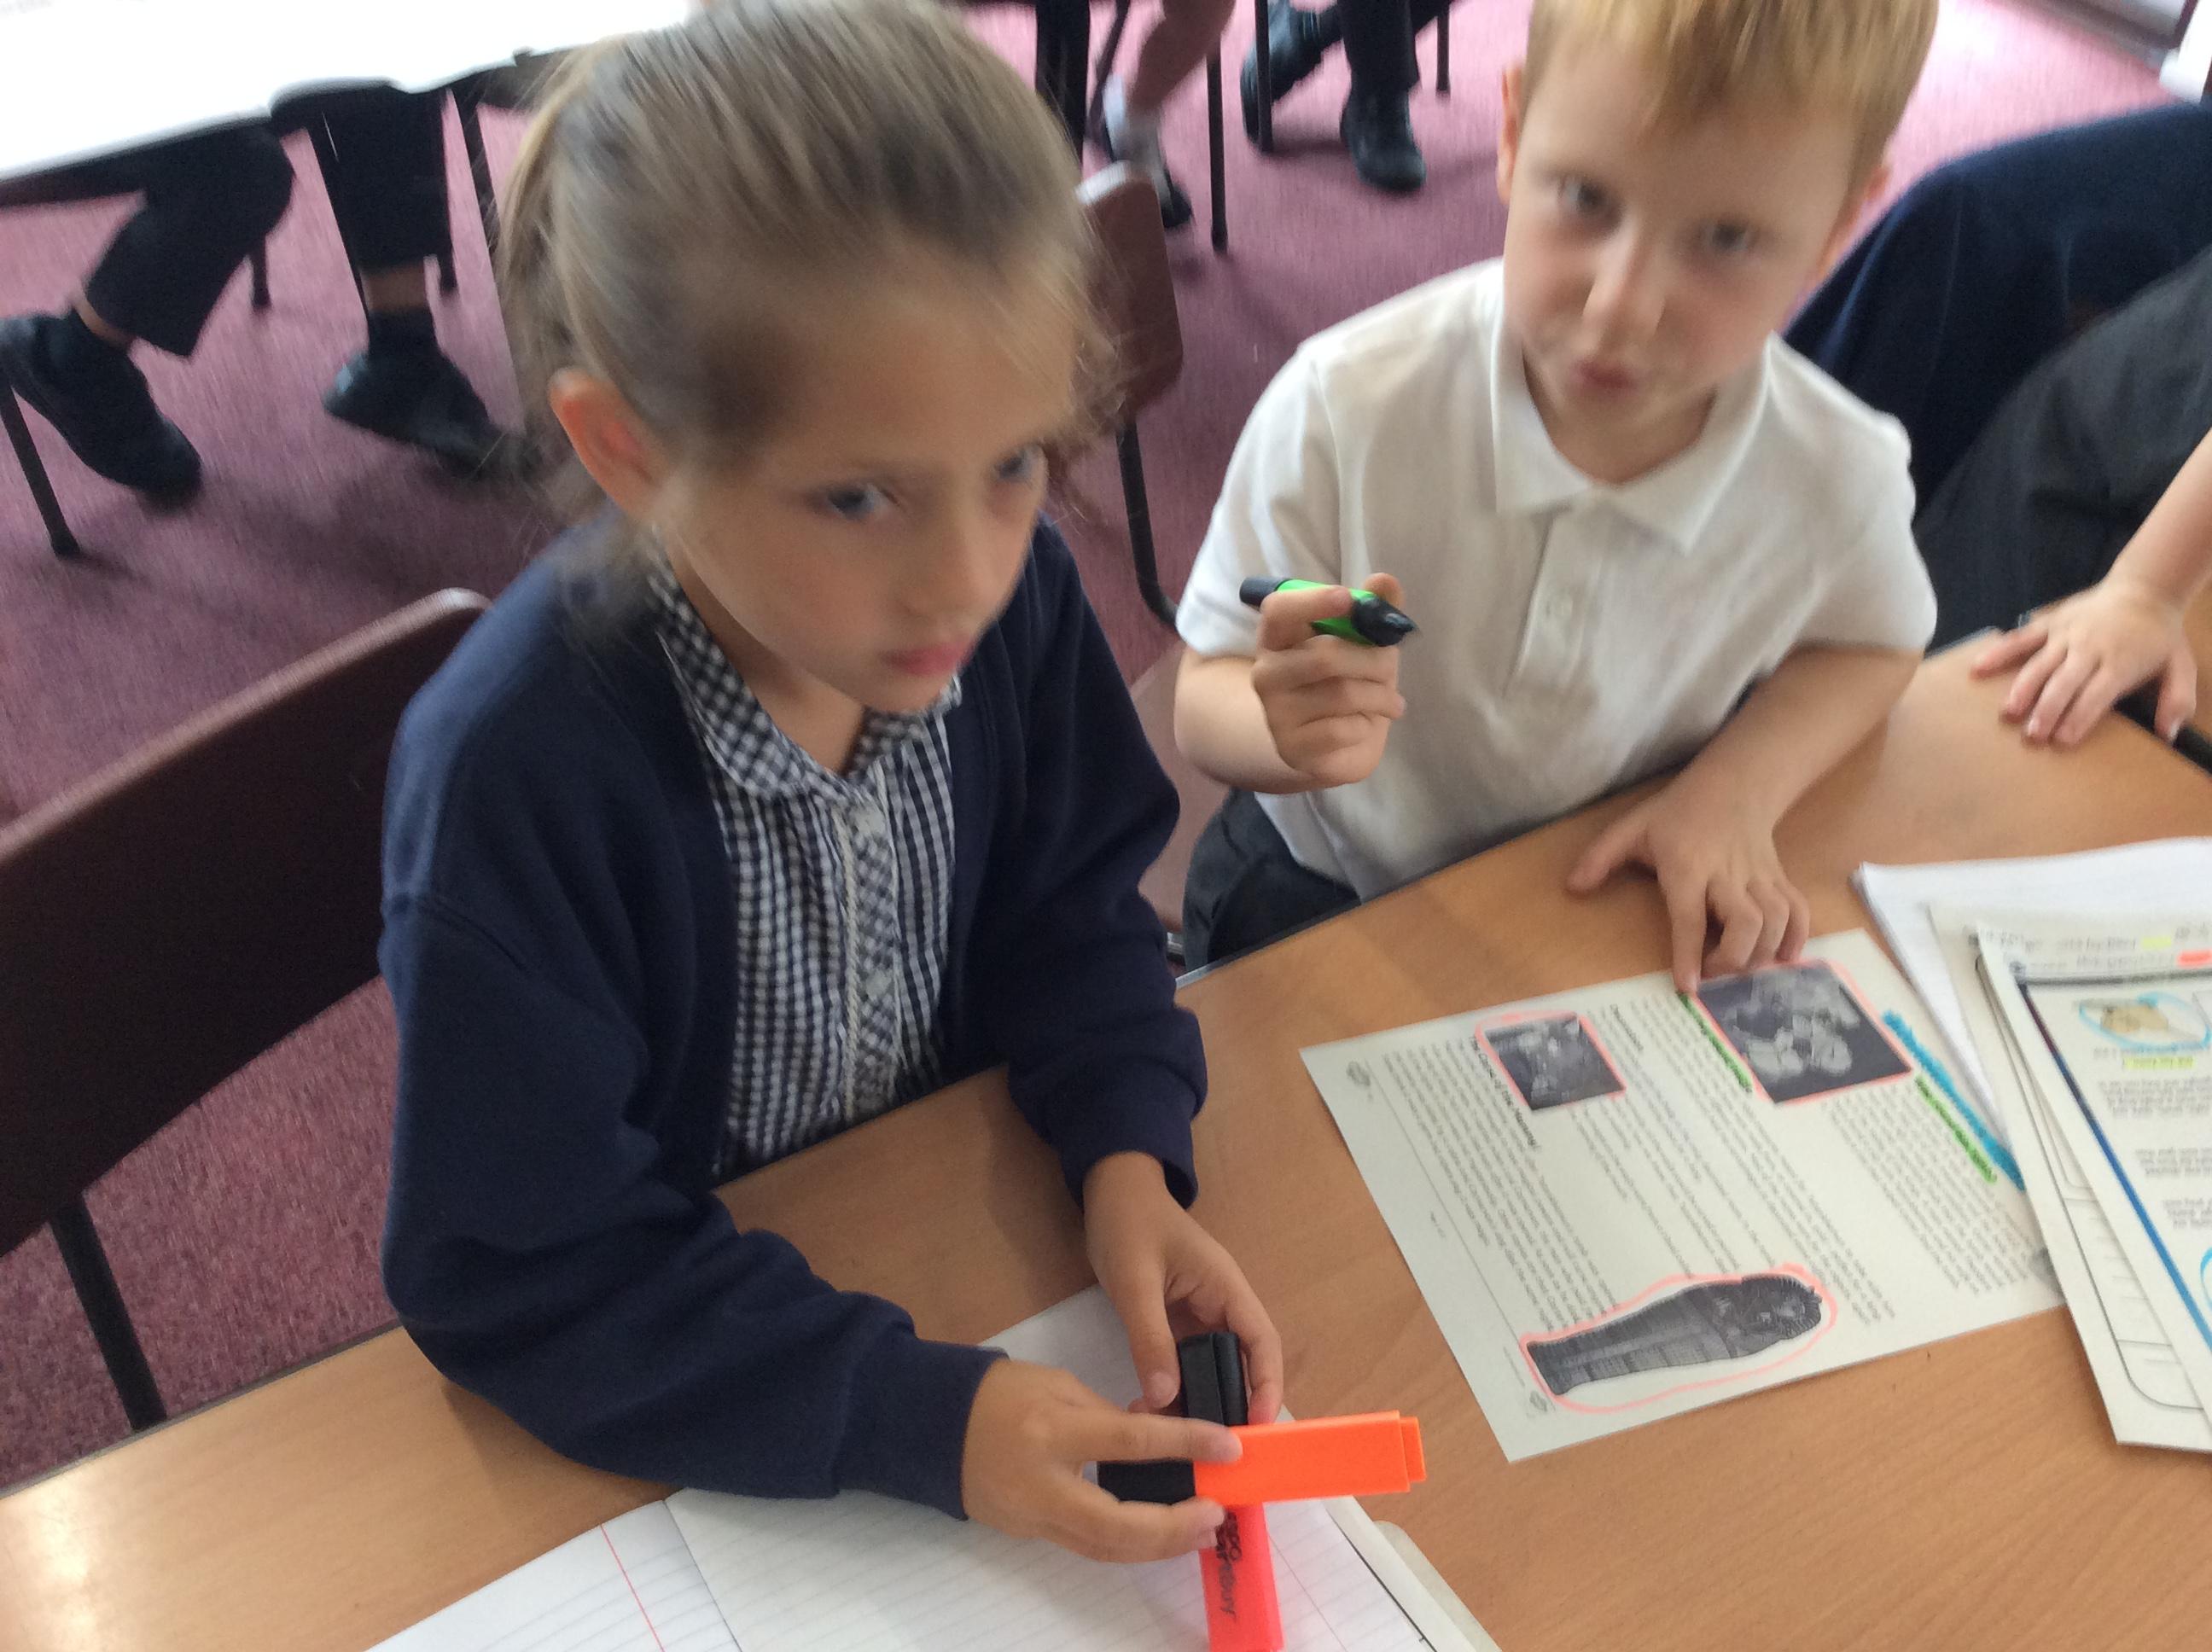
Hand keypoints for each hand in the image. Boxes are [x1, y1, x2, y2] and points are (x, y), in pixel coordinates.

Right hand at [960, 1359, 1239, 1561]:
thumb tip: (1153, 1442)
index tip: (1228, 1447)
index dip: (1185, 1445)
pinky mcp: (1028, 1534)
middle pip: (1118, 1525)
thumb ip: (1106, 1417)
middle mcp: (1044, 1484)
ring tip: (1199, 1530)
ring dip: (1158, 1545)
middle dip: (1175, 1527)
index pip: (1131, 1443)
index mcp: (1053, 1432)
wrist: (929, 1425)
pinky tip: (1156, 1534)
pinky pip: (1084, 1545)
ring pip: (1104, 1549)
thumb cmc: (998, 1393)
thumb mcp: (1057, 1386)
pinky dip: (1125, 1544)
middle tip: (1216, 1514)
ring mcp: (1033, 1517)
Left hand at [1082, 1153, 1284, 1424]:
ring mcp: (1198, 1316)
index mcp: (1226, 1288)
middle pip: (1241, 1364)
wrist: (1109, 1191)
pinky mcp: (1175, 1323)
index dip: (1266, 1385)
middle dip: (1232, 1405)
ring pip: (1212, 1369)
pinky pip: (1184, 1363)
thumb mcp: (1135, 1280)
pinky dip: (1176, 1390)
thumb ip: (1149, 1337)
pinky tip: (1154, 1414)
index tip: (1257, 1426)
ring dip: (1200, 1401)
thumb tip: (1163, 1399)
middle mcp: (1220, 1306)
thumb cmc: (1129, 1224)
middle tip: (1216, 1451)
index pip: (1262, 1342)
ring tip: (1180, 1443)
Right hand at [1249, 574, 1407, 786]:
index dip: (1312, 602)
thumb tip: (1384, 580)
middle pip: (1324, 656)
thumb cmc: (1347, 683)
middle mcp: (1267, 673)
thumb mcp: (1364, 644)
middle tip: (1393, 664)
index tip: (1348, 598)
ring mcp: (1276, 713)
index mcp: (1278, 638)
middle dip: (1373, 659)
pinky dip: (1366, 726)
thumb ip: (1373, 611)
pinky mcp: (1293, 748)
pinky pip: (1341, 730)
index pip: (1278, 611)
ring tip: (1393, 701)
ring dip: (1380, 694)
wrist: (1336, 746)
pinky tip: (1367, 725)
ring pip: (1341, 694)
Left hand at [1566, 775, 1810, 989]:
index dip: (1689, 954)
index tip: (1688, 987)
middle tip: (1712, 974)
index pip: (1690, 916)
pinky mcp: (1779, 878)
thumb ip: (1600, 858)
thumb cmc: (1676, 814)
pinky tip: (1783, 958)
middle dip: (1733, 959)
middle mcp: (1728, 874)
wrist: (1732, 785)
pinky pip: (1798, 911)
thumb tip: (1572, 888)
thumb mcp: (1631, 828)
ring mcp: (1760, 877)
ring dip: (1764, 953)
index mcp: (1688, 865)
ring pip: (1777, 920)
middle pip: (1747, 923)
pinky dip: (1796, 938)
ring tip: (1740, 969)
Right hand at [1970, 578, 2196, 745]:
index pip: (2096, 693)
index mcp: (2120, 662)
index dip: (2079, 717)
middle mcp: (2090, 648)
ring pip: (2040, 664)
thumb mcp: (2182, 665)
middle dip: (2048, 709)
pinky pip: (2022, 639)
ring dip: (2023, 689)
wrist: (2144, 590)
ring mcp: (2067, 634)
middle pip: (2064, 682)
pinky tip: (1979, 668)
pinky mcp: (2051, 624)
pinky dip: (2000, 652)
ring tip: (2009, 712)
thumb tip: (2167, 733)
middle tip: (2033, 735)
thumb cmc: (2159, 636)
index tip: (2063, 740)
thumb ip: (2177, 699)